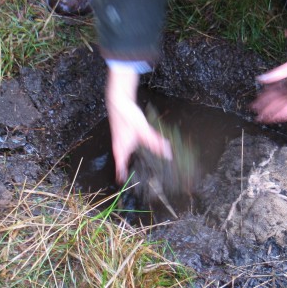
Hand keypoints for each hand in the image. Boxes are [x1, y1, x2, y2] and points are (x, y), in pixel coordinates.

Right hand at [106, 66, 171, 182]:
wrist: (118, 100)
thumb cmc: (127, 116)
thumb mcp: (143, 130)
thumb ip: (155, 142)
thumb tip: (168, 154)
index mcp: (121, 150)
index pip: (120, 170)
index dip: (126, 179)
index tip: (133, 187)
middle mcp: (119, 148)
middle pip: (125, 164)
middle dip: (133, 172)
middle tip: (145, 180)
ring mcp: (121, 141)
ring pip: (127, 156)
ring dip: (135, 161)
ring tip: (148, 168)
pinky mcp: (124, 135)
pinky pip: (130, 148)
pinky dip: (137, 152)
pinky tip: (146, 150)